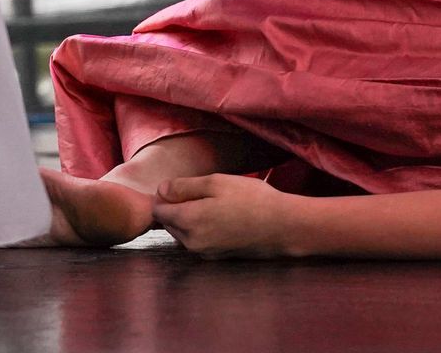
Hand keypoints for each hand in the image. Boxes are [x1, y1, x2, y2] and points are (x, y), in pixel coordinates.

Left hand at [154, 174, 303, 258]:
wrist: (282, 227)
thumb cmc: (251, 199)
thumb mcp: (217, 183)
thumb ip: (184, 186)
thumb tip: (161, 190)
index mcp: (188, 220)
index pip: (158, 211)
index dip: (166, 196)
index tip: (184, 186)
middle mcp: (190, 241)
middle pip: (169, 223)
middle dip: (176, 208)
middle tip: (202, 193)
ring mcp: (203, 252)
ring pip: (183, 233)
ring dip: (189, 219)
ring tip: (214, 204)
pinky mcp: (216, 257)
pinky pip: (198, 240)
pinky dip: (202, 229)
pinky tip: (222, 218)